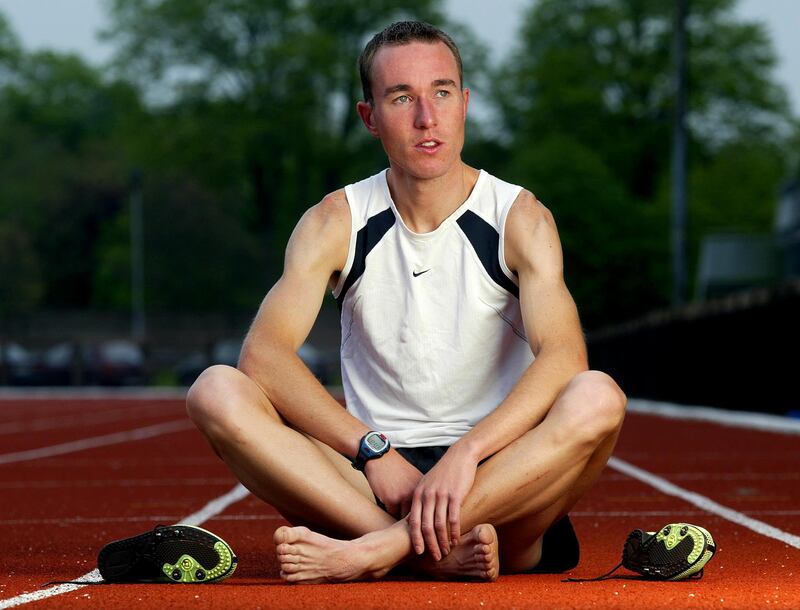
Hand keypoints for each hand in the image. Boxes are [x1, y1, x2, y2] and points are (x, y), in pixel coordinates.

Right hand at [363, 450, 422, 517]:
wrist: (380, 457)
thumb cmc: (395, 468)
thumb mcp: (412, 477)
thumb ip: (418, 492)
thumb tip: (423, 510)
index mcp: (423, 488)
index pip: (425, 509)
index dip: (421, 515)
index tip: (416, 516)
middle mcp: (416, 493)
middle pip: (416, 515)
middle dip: (410, 519)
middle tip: (405, 519)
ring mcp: (403, 496)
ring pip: (403, 517)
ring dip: (399, 517)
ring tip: (397, 513)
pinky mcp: (391, 499)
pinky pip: (391, 513)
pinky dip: (389, 511)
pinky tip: (388, 504)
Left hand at [407, 443, 478, 560]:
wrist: (460, 456)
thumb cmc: (444, 472)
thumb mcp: (427, 484)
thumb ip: (422, 500)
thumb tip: (416, 520)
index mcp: (418, 494)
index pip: (413, 521)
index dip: (415, 538)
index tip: (419, 552)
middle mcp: (427, 495)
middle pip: (425, 526)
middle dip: (430, 544)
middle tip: (435, 557)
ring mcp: (441, 495)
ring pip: (439, 525)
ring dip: (443, 541)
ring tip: (446, 551)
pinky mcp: (455, 495)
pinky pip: (453, 518)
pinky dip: (454, 532)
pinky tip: (456, 540)